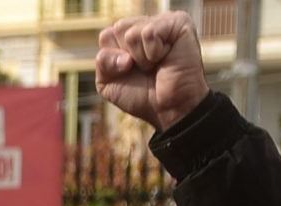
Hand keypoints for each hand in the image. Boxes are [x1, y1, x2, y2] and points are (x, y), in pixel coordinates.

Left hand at [94, 14, 208, 133]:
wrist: (169, 110)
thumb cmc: (143, 96)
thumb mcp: (109, 83)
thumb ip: (102, 62)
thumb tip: (123, 55)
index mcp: (129, 35)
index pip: (106, 36)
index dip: (113, 60)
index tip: (130, 72)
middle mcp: (146, 24)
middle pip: (118, 29)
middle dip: (127, 57)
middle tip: (146, 68)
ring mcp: (162, 21)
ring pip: (132, 33)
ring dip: (142, 58)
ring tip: (157, 64)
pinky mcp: (178, 22)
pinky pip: (149, 32)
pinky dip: (154, 52)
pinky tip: (166, 57)